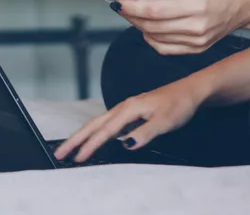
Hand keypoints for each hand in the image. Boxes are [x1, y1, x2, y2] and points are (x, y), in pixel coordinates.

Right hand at [52, 77, 205, 162]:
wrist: (189, 91)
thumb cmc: (178, 104)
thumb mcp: (164, 122)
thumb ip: (145, 133)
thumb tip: (126, 144)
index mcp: (129, 108)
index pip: (105, 131)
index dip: (90, 146)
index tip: (77, 158)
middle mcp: (124, 107)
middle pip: (93, 124)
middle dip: (75, 139)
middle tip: (60, 153)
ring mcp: (126, 109)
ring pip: (98, 123)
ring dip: (82, 135)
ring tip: (69, 148)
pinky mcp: (130, 112)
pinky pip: (107, 123)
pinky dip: (95, 132)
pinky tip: (93, 139)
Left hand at [116, 0, 249, 54]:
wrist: (246, 3)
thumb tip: (139, 0)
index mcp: (195, 5)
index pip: (154, 11)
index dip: (132, 8)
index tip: (119, 3)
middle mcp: (196, 27)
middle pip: (152, 26)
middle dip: (133, 17)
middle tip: (123, 8)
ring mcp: (197, 42)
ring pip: (156, 40)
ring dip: (140, 28)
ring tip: (135, 16)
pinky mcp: (198, 49)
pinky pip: (166, 49)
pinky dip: (153, 39)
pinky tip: (150, 28)